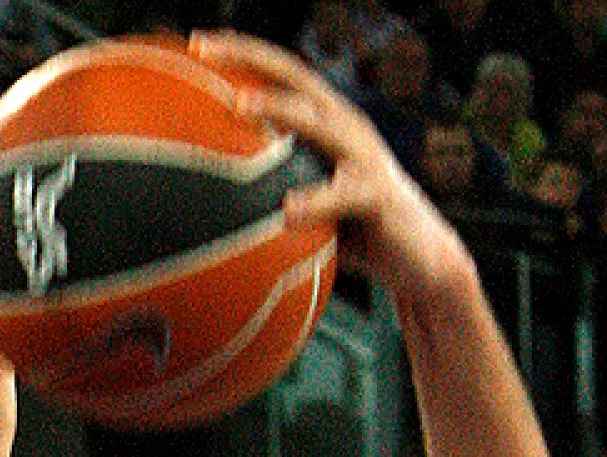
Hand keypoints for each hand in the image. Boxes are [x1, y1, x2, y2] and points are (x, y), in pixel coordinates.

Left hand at [189, 31, 469, 299]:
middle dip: (250, 57)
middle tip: (202, 51)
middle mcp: (344, 125)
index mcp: (322, 121)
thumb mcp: (300, 201)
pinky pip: (344, 194)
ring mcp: (363, 155)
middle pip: (295, 77)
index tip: (194, 44)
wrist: (417, 258)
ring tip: (239, 106)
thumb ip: (261, 192)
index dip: (241, 53)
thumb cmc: (346, 230)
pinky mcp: (378, 194)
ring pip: (320, 121)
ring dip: (280, 108)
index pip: (279, 74)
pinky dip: (315, 201)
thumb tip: (198, 206)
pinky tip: (286, 211)